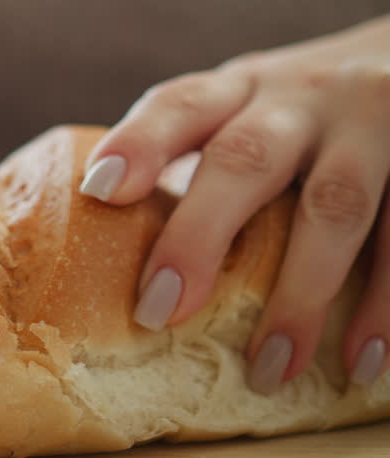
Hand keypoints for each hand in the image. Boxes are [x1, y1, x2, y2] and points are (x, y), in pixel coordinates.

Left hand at [80, 15, 389, 393]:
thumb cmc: (306, 112)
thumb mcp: (248, 110)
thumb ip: (195, 161)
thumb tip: (97, 251)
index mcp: (239, 88)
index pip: (179, 104)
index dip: (139, 143)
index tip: (101, 190)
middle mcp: (301, 97)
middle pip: (246, 160)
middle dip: (200, 235)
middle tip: (159, 310)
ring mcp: (370, 124)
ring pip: (336, 205)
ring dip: (302, 294)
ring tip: (271, 369)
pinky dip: (388, 303)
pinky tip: (365, 360)